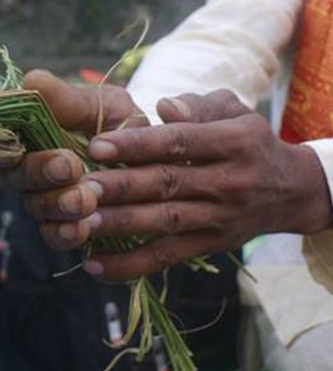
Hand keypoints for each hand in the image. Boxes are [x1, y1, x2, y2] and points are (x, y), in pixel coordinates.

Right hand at [0, 69, 147, 250]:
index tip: (15, 143)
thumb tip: (31, 80)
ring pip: (35, 205)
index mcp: (25, 133)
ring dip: (58, 202)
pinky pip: (52, 235)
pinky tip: (81, 228)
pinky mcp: (62, 227)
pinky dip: (64, 233)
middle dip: (40, 171)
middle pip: (13, 174)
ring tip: (86, 199)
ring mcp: (42, 199)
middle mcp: (25, 168)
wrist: (158, 162)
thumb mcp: (102, 104)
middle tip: (70, 166)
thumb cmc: (120, 125)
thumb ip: (67, 99)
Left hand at [83, 90, 332, 280]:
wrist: (291, 190)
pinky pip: (166, 258)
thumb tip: (164, 107)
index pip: (178, 143)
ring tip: (79, 223)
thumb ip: (198, 105)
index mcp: (232, 142)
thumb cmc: (247, 141)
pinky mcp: (209, 245)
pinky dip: (130, 265)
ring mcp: (218, 218)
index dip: (137, 144)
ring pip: (162, 222)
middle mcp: (227, 182)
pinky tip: (94, 265)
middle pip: (166, 184)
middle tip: (79, 187)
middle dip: (119, 187)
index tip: (97, 146)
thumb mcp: (234, 111)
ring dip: (119, 225)